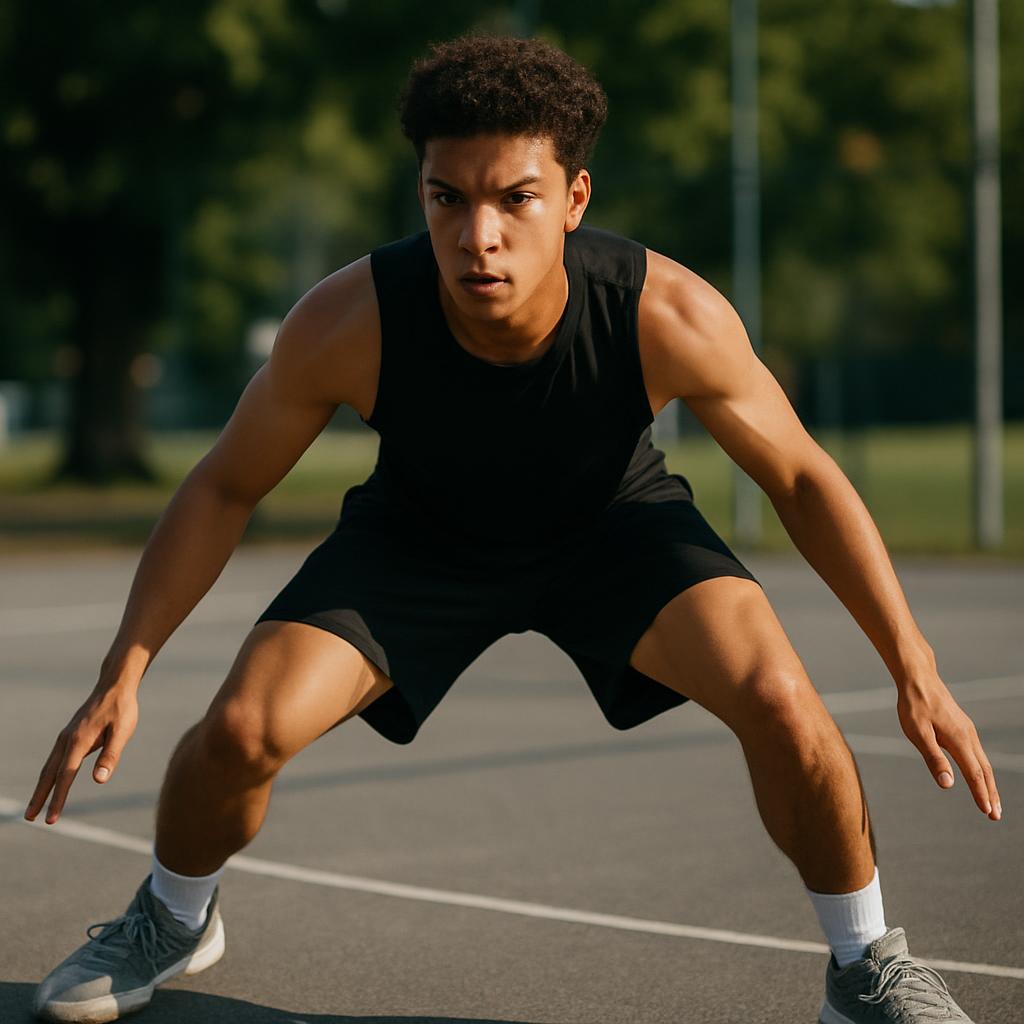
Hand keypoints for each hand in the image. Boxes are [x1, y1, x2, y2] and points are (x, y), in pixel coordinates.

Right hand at [24, 684, 138, 824]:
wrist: (114, 685)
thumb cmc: (122, 709)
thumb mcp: (123, 731)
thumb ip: (111, 755)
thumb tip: (100, 780)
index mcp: (79, 741)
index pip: (66, 776)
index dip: (58, 799)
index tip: (50, 819)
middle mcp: (67, 740)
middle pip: (49, 774)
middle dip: (40, 797)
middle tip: (30, 818)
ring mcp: (66, 737)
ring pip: (50, 767)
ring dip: (42, 787)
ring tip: (36, 806)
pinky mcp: (69, 734)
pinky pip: (55, 758)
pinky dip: (49, 774)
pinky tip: (52, 782)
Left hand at [897, 676, 1000, 820]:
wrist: (918, 678)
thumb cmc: (914, 705)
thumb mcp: (918, 733)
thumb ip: (933, 758)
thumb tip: (948, 784)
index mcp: (959, 740)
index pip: (974, 774)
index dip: (981, 795)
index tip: (988, 813)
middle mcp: (969, 736)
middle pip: (984, 771)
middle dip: (991, 794)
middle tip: (996, 815)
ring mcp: (967, 731)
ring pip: (983, 762)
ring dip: (988, 783)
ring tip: (991, 801)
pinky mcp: (963, 727)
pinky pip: (977, 753)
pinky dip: (982, 770)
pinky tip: (978, 776)